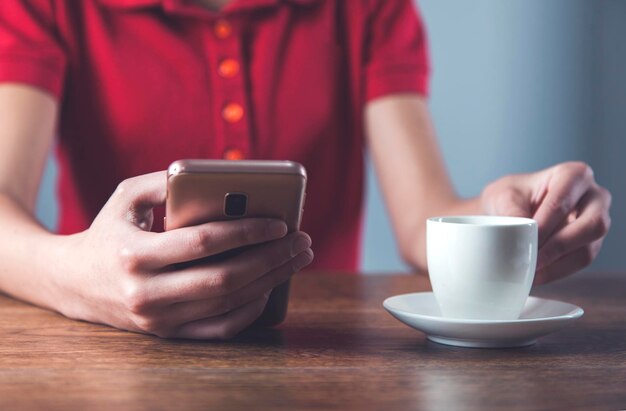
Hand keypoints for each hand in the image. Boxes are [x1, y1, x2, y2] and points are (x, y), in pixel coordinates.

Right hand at [53, 171, 313, 338]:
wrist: (74, 282)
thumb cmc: (109, 230)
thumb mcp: (126, 197)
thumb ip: (166, 183)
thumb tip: (219, 181)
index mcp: (135, 254)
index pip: (204, 243)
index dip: (247, 232)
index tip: (280, 222)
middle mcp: (146, 293)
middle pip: (225, 279)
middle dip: (272, 259)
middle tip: (302, 241)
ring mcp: (158, 319)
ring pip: (229, 303)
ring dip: (270, 280)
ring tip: (295, 259)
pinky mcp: (167, 333)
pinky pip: (220, 327)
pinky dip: (250, 310)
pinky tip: (269, 287)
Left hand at [481, 162, 610, 283]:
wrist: (508, 209)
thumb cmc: (509, 196)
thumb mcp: (503, 197)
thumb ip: (511, 211)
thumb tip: (522, 234)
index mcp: (574, 175)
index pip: (564, 202)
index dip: (545, 225)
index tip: (526, 240)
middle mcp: (594, 197)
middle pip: (591, 226)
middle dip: (558, 247)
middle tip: (531, 261)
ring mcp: (597, 221)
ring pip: (588, 249)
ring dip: (557, 265)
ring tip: (530, 272)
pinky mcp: (591, 243)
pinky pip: (581, 262)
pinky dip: (557, 272)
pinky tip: (537, 276)